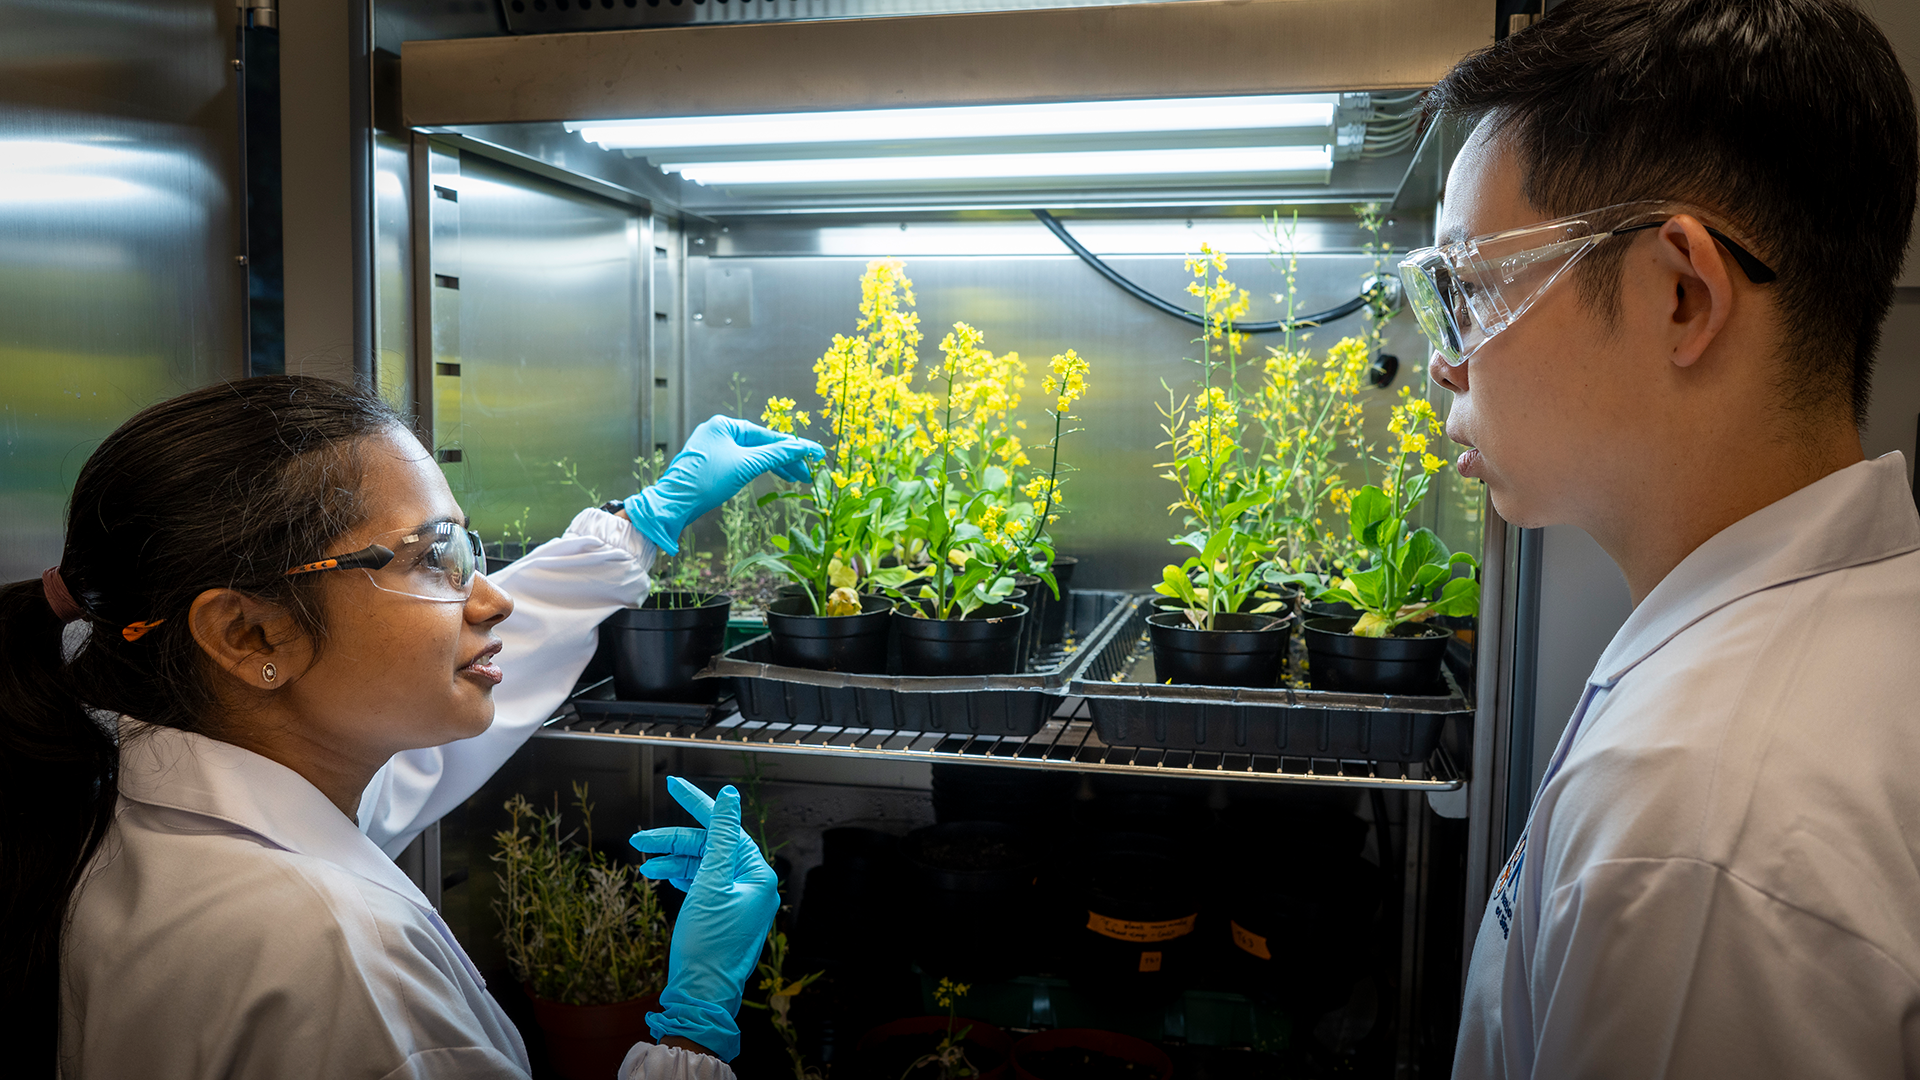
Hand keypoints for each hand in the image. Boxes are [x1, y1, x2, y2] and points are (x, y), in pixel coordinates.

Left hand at [624, 416, 823, 554]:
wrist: (675, 504)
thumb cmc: (706, 481)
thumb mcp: (746, 466)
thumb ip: (776, 455)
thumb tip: (802, 447)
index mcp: (725, 424)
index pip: (767, 435)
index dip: (793, 446)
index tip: (815, 453)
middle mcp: (719, 431)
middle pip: (761, 445)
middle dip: (786, 459)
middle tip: (809, 472)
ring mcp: (714, 448)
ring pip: (753, 455)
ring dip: (775, 466)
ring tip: (797, 478)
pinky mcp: (712, 464)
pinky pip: (743, 463)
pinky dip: (759, 470)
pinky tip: (775, 476)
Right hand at [629, 777, 779, 1061]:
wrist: (700, 995)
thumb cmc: (707, 945)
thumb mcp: (710, 883)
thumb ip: (719, 836)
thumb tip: (729, 796)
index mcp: (757, 874)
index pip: (725, 827)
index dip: (697, 804)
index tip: (672, 784)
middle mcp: (751, 884)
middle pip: (709, 846)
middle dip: (674, 841)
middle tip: (639, 838)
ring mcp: (737, 900)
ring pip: (701, 865)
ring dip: (673, 860)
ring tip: (644, 863)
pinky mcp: (722, 912)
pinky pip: (701, 883)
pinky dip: (681, 876)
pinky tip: (660, 873)